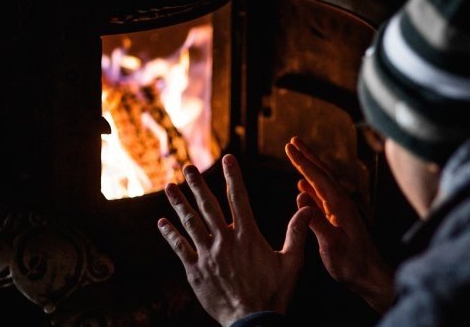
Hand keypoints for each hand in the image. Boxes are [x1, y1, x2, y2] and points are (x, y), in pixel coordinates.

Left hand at [158, 154, 312, 326]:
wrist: (252, 321)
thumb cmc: (275, 292)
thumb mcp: (292, 262)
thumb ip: (297, 232)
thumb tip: (307, 208)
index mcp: (247, 235)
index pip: (238, 198)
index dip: (233, 176)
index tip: (227, 159)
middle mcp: (224, 240)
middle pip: (208, 206)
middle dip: (197, 184)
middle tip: (188, 167)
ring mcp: (207, 255)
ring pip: (190, 223)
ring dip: (179, 204)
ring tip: (169, 187)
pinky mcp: (195, 271)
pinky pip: (179, 248)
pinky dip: (170, 234)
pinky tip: (162, 223)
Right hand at [285, 137, 394, 312]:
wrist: (370, 277)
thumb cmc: (353, 264)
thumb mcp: (332, 245)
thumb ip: (316, 221)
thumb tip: (300, 197)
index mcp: (340, 206)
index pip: (318, 178)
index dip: (302, 162)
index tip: (289, 147)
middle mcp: (341, 204)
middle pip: (322, 174)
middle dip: (307, 156)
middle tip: (293, 140)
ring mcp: (340, 211)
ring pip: (321, 184)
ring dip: (308, 169)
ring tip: (296, 156)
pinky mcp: (338, 220)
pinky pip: (321, 198)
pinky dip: (311, 188)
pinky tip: (302, 187)